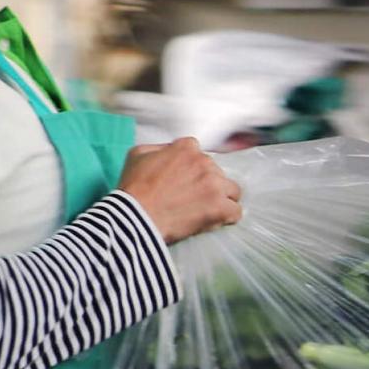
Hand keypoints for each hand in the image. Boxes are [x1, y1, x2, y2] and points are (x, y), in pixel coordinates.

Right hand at [118, 138, 242, 242]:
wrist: (134, 217)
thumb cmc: (132, 189)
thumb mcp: (137, 155)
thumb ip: (160, 148)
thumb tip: (171, 151)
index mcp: (186, 148)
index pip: (198, 153)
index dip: (192, 168)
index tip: (185, 180)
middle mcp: (204, 162)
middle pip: (217, 172)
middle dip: (207, 184)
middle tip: (192, 198)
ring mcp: (214, 185)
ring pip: (232, 190)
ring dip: (222, 198)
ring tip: (206, 210)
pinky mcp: (219, 207)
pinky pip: (236, 211)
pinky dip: (227, 217)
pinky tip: (216, 220)